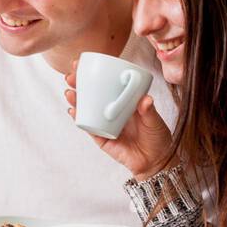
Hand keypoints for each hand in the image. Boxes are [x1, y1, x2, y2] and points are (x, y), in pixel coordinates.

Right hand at [64, 60, 172, 180]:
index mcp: (124, 101)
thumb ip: (149, 111)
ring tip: (70, 92)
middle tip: (71, 76)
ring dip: (75, 100)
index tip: (84, 63)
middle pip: (91, 94)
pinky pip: (88, 127)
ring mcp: (104, 124)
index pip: (106, 84)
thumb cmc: (157, 138)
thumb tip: (145, 99)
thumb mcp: (155, 121)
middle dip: (78, 84)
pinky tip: (73, 111)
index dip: (94, 74)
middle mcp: (111, 110)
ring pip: (86, 109)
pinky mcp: (101, 138)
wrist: (155, 162)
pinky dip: (79, 119)